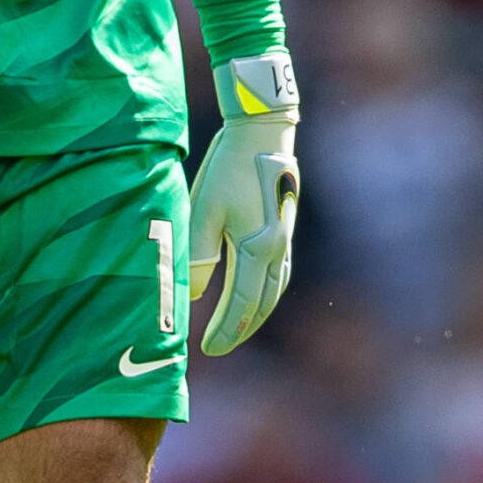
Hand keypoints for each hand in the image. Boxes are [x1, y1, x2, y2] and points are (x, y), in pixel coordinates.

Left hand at [188, 51, 299, 354]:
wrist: (263, 132)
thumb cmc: (229, 168)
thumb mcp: (204, 209)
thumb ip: (200, 255)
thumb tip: (198, 295)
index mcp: (258, 247)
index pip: (242, 303)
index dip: (225, 329)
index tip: (208, 350)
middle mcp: (277, 249)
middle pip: (262, 303)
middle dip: (241, 328)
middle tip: (219, 346)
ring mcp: (284, 239)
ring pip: (274, 290)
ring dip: (256, 314)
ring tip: (236, 328)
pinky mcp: (282, 228)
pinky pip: (278, 273)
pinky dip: (266, 293)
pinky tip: (255, 293)